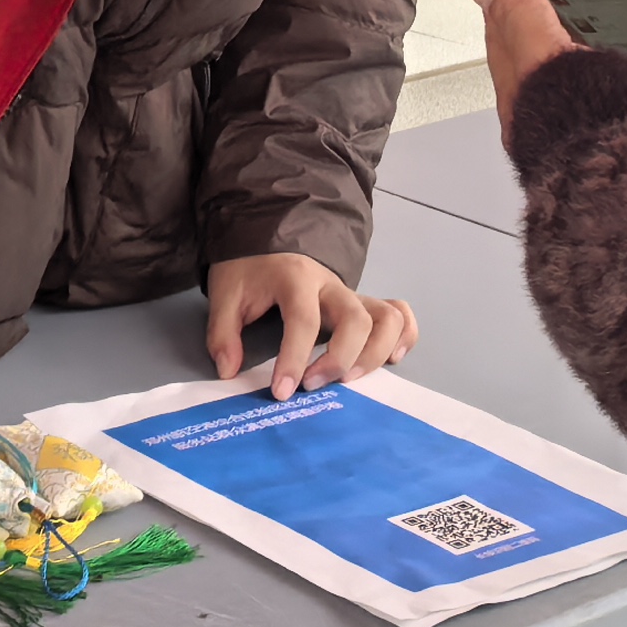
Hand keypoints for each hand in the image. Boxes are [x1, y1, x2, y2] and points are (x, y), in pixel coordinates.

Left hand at [204, 254, 416, 399]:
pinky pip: (400, 315)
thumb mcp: (225, 294)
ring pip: (387, 318)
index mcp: (296, 278)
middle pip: (357, 319)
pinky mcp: (364, 303)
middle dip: (340, 359)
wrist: (268, 235)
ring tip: (350, 379)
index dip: (293, 359)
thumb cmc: (249, 268)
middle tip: (313, 385)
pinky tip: (389, 360)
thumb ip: (223, 333)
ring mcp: (353, 294)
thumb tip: (230, 371)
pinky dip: (404, 337)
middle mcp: (332, 284)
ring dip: (375, 354)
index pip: (304, 320)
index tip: (281, 391)